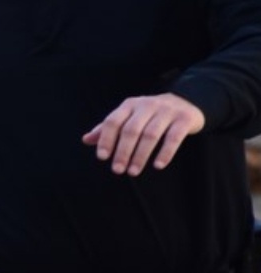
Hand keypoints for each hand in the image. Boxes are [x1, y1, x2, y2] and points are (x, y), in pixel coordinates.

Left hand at [82, 93, 205, 175]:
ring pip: (150, 135)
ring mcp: (167, 111)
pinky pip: (174, 137)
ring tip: (133, 171)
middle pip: (131, 130)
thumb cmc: (150, 114)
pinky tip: (158, 165)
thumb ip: (109, 128)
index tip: (102, 157)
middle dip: (122, 151)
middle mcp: (147, 105)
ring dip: (140, 155)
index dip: (106, 139)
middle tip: (117, 170)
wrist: (186, 101)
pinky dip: (165, 152)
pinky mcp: (184, 119)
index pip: (113, 121)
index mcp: (130, 105)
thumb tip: (85, 140)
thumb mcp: (129, 116)